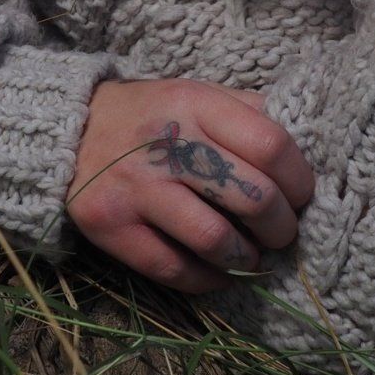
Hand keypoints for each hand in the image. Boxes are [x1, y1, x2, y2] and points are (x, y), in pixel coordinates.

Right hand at [66, 78, 316, 293]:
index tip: (301, 196)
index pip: (271, 144)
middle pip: (251, 196)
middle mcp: (167, 144)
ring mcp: (136, 187)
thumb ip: (246, 112)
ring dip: (246, 258)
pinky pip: (173, 269)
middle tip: (281, 233)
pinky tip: (216, 273)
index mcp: (195, 104)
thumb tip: (307, 147)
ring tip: (250, 257)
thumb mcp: (195, 95)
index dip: (299, 179)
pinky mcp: (111, 226)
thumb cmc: (150, 116)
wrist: (67, 130)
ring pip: (215, 239)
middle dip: (280, 226)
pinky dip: (207, 280)